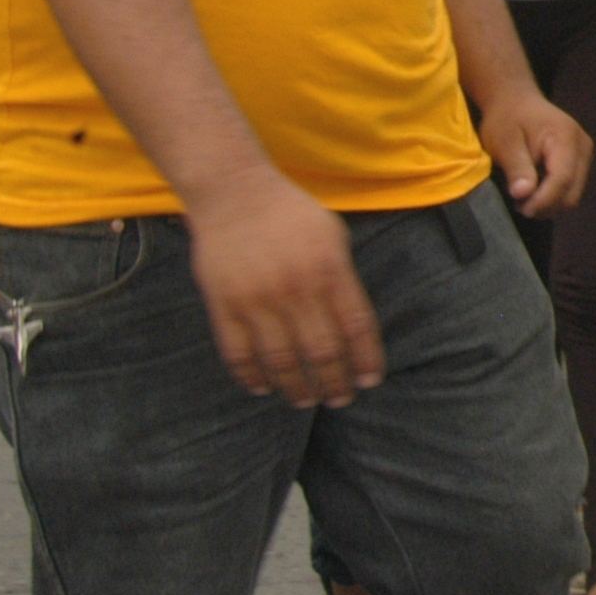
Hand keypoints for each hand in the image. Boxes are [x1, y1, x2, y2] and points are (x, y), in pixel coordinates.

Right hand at [185, 167, 384, 407]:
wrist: (235, 193)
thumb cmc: (291, 213)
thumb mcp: (333, 235)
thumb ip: (343, 278)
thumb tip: (353, 326)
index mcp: (330, 269)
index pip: (356, 326)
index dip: (366, 358)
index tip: (371, 379)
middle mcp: (297, 289)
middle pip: (322, 352)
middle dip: (335, 382)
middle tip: (341, 398)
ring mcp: (258, 300)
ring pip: (281, 361)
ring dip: (297, 388)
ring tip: (307, 401)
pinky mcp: (224, 306)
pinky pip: (239, 354)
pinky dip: (252, 377)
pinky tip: (264, 387)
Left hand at [478, 87, 591, 217]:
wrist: (516, 102)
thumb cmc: (507, 119)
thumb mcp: (504, 140)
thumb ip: (516, 166)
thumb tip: (523, 194)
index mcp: (565, 137)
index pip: (563, 178)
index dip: (543, 200)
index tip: (521, 208)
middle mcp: (582, 147)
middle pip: (572, 192)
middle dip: (546, 205)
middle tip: (519, 203)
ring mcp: (584, 155)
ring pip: (573, 196)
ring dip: (549, 204)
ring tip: (525, 196)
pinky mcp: (580, 162)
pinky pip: (571, 190)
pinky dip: (553, 198)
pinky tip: (535, 191)